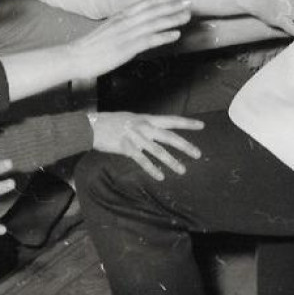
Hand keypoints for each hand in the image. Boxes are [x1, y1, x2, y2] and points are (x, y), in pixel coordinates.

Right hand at [65, 0, 192, 77]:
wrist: (74, 57)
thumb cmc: (90, 48)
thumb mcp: (107, 31)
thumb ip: (122, 27)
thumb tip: (135, 27)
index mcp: (120, 17)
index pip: (144, 3)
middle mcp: (124, 22)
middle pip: (152, 10)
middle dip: (172, 4)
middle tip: (189, 0)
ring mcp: (125, 35)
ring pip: (153, 23)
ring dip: (172, 18)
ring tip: (188, 15)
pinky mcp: (125, 48)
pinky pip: (148, 40)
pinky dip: (163, 36)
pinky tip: (176, 35)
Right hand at [89, 111, 203, 179]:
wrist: (92, 126)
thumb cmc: (111, 122)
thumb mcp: (131, 118)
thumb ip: (145, 124)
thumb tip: (157, 129)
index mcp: (147, 119)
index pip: (171, 120)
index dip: (187, 123)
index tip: (201, 125)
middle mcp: (144, 127)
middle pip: (170, 137)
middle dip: (185, 145)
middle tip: (198, 154)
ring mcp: (136, 137)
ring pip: (158, 151)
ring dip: (172, 161)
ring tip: (183, 170)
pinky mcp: (127, 148)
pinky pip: (142, 160)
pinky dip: (152, 169)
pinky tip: (161, 176)